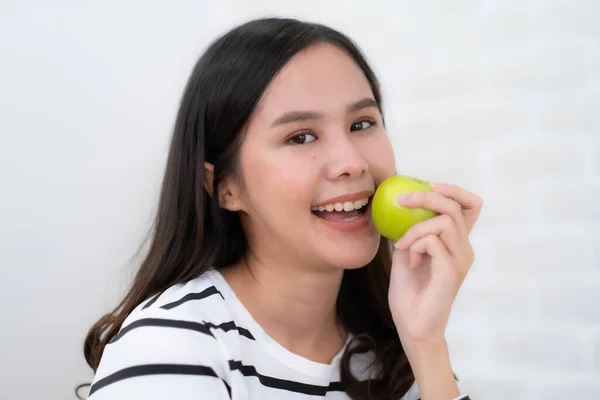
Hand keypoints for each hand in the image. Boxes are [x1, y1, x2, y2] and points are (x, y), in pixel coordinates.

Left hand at [388, 182, 482, 343]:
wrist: (412, 324)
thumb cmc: (409, 291)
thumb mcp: (407, 252)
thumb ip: (411, 230)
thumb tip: (401, 204)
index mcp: (457, 243)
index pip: (471, 206)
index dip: (454, 190)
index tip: (430, 185)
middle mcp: (464, 249)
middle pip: (455, 206)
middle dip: (426, 195)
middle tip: (401, 201)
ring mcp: (460, 260)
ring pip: (442, 222)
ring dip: (414, 229)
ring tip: (403, 247)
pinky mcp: (451, 271)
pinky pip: (432, 241)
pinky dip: (414, 245)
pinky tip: (410, 262)